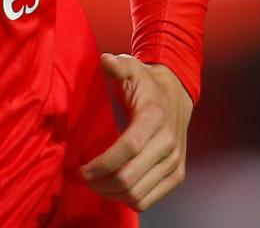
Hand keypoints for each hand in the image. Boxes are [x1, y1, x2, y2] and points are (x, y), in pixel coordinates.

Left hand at [81, 54, 192, 211]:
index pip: (128, 148)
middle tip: (85, 179)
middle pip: (130, 177)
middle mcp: (168, 143)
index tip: (83, 170)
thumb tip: (105, 60)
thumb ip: (118, 65)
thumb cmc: (145, 83)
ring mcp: (174, 162)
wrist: (176, 94)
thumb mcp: (131, 67)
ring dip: (112, 194)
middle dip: (101, 183)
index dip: (103, 164)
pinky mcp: (177, 175)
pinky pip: (149, 200)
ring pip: (138, 194)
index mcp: (154, 118)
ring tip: (96, 184)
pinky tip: (114, 189)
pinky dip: (128, 200)